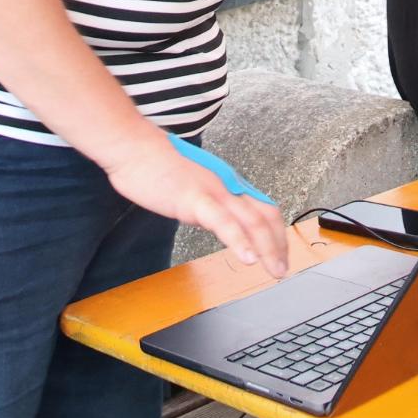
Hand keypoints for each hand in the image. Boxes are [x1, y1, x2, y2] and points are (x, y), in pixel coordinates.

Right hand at [104, 136, 289, 276]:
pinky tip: (248, 258)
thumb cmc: (155, 165)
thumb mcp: (191, 186)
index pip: (263, 209)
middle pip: (265, 217)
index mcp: (226, 184)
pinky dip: (239, 241)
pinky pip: (223, 223)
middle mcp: (226, 186)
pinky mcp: (195, 199)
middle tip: (283, 269)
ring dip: (267, 249)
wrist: (134, 147)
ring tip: (275, 270)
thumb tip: (213, 220)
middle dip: (278, 246)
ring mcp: (213, 192)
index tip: (280, 253)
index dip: (276, 233)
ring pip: (251, 222)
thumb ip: (205, 202)